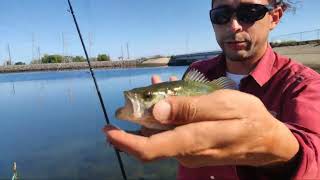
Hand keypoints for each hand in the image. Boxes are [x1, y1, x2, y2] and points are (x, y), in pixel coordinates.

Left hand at [103, 85, 298, 167]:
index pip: (150, 148)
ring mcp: (189, 152)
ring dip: (152, 114)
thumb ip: (191, 108)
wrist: (267, 142)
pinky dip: (165, 117)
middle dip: (137, 120)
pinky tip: (169, 97)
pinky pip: (172, 134)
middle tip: (136, 95)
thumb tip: (157, 110)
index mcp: (193, 140)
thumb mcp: (224, 105)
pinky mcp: (193, 149)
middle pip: (151, 141)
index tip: (109, 131)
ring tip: (153, 88)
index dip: (125, 142)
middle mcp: (186, 151)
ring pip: (161, 135)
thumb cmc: (250, 119)